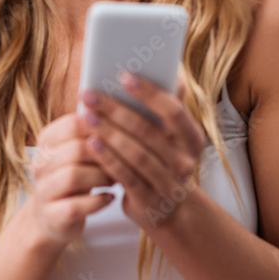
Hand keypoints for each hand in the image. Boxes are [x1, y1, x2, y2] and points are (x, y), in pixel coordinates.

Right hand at [26, 113, 115, 248]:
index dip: (102, 125)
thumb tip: (129, 109)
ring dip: (101, 176)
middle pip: (75, 149)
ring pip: (73, 176)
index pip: (73, 123)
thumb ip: (98, 130)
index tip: (124, 132)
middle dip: (105, 154)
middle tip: (125, 159)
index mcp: (47, 140)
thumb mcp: (83, 149)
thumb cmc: (78, 174)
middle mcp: (40, 163)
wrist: (55, 216)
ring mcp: (43, 190)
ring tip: (116, 178)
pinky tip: (110, 197)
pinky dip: (97, 201)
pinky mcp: (52, 216)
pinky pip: (76, 206)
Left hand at [78, 71, 207, 232]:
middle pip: (148, 131)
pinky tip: (90, 143)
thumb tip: (172, 70)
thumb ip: (168, 105)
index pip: (173, 111)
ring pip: (135, 153)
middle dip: (116, 110)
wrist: (168, 208)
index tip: (123, 75)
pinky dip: (107, 158)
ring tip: (85, 116)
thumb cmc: (162, 159)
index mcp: (193, 139)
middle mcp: (185, 161)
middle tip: (89, 94)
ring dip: (107, 132)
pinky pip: (125, 175)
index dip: (149, 93)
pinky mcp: (149, 201)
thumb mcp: (170, 135)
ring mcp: (168, 184)